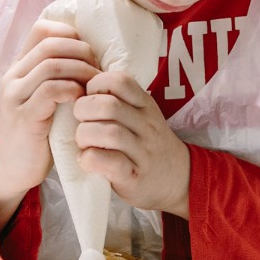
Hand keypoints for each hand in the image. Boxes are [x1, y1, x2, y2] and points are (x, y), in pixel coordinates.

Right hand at [0, 19, 100, 230]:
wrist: (14, 169)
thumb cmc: (39, 131)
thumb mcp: (45, 97)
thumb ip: (59, 76)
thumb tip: (95, 55)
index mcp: (20, 67)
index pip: (42, 29)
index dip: (70, 34)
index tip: (88, 52)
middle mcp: (13, 76)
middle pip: (50, 44)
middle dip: (81, 51)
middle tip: (98, 68)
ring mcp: (15, 96)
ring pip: (50, 64)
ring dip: (81, 70)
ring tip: (95, 85)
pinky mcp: (24, 117)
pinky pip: (50, 91)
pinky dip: (71, 90)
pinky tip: (81, 99)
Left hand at [73, 71, 190, 218]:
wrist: (180, 178)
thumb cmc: (148, 142)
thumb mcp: (141, 114)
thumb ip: (118, 100)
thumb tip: (79, 87)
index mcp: (145, 105)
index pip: (120, 81)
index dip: (96, 85)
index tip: (89, 98)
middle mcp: (146, 125)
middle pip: (108, 106)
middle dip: (83, 110)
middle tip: (81, 122)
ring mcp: (142, 152)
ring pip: (107, 132)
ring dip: (84, 136)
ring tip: (83, 143)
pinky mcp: (133, 177)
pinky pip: (106, 161)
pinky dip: (89, 159)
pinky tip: (87, 160)